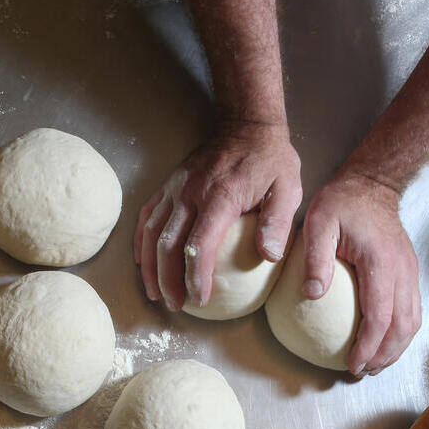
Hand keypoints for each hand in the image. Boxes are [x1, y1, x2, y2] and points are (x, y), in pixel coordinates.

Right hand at [134, 122, 301, 310]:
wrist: (247, 125)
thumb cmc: (270, 160)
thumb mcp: (288, 188)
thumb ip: (277, 223)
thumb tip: (268, 256)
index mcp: (219, 197)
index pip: (198, 245)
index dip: (195, 276)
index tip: (199, 300)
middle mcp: (190, 193)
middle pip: (168, 244)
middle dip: (168, 279)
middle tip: (175, 304)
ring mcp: (175, 189)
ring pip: (151, 233)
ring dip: (150, 267)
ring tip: (155, 292)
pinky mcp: (168, 186)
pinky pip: (146, 216)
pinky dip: (141, 242)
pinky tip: (142, 262)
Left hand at [302, 171, 420, 375]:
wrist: (371, 185)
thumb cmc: (342, 203)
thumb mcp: (317, 223)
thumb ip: (315, 258)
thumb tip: (312, 294)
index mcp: (381, 263)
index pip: (380, 315)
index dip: (369, 345)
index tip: (354, 364)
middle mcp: (402, 271)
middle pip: (402, 326)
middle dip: (384, 355)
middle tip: (362, 371)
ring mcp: (409, 272)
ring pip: (412, 321)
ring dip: (395, 348)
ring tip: (373, 364)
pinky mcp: (408, 273)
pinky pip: (410, 310)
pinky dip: (399, 332)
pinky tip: (381, 340)